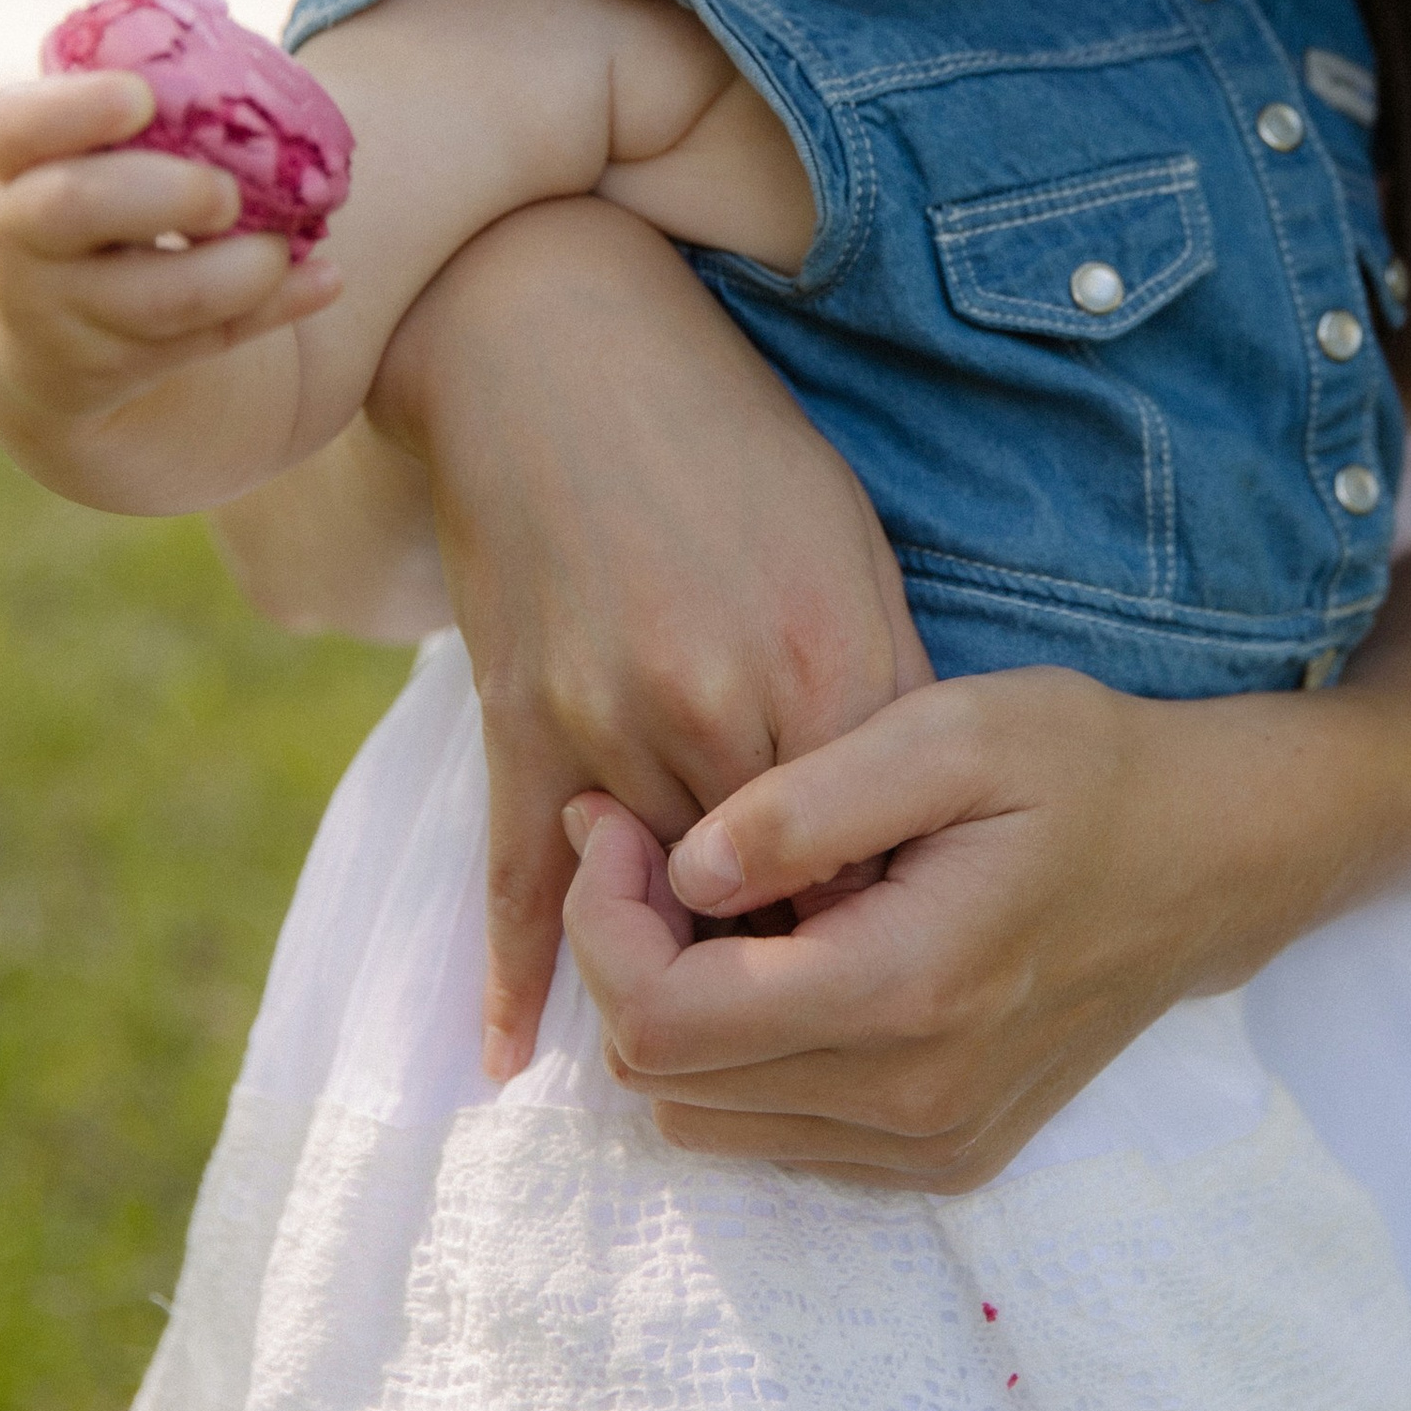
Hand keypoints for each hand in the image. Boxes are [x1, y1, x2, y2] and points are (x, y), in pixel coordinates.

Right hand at [0, 70, 336, 470]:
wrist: (35, 329)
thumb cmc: (83, 191)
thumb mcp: (73, 151)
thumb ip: (133, 110)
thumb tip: (247, 68)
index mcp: (11, 158)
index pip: (18, 124)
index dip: (77, 109)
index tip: (142, 95)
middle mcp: (16, 233)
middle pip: (76, 207)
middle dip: (166, 192)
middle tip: (226, 191)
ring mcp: (60, 308)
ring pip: (155, 299)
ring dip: (237, 271)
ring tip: (285, 244)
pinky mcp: (115, 363)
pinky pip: (204, 341)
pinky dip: (273, 308)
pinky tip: (324, 280)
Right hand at [369, 200, 929, 1084]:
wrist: (559, 351)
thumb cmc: (730, 442)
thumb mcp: (850, 547)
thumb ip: (883, 691)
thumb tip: (901, 830)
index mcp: (827, 659)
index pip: (877, 852)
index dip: (888, 911)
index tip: (897, 947)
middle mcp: (721, 704)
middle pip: (771, 896)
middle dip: (793, 944)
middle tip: (814, 995)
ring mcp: (609, 718)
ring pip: (656, 896)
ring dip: (683, 946)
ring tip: (710, 997)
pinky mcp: (519, 716)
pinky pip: (513, 875)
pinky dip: (515, 973)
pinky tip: (509, 1058)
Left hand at [562, 663, 1315, 1182]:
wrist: (1211, 858)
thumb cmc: (1088, 771)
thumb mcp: (955, 732)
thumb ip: (810, 803)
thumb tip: (684, 868)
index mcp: (906, 991)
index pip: (664, 1018)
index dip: (605, 921)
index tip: (619, 825)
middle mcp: (912, 1102)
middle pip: (666, 1081)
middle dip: (629, 959)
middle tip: (660, 849)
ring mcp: (930, 1146)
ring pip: (706, 1119)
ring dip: (681, 1010)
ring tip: (726, 900)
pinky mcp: (943, 1159)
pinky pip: (777, 1135)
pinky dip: (746, 1055)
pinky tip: (790, 957)